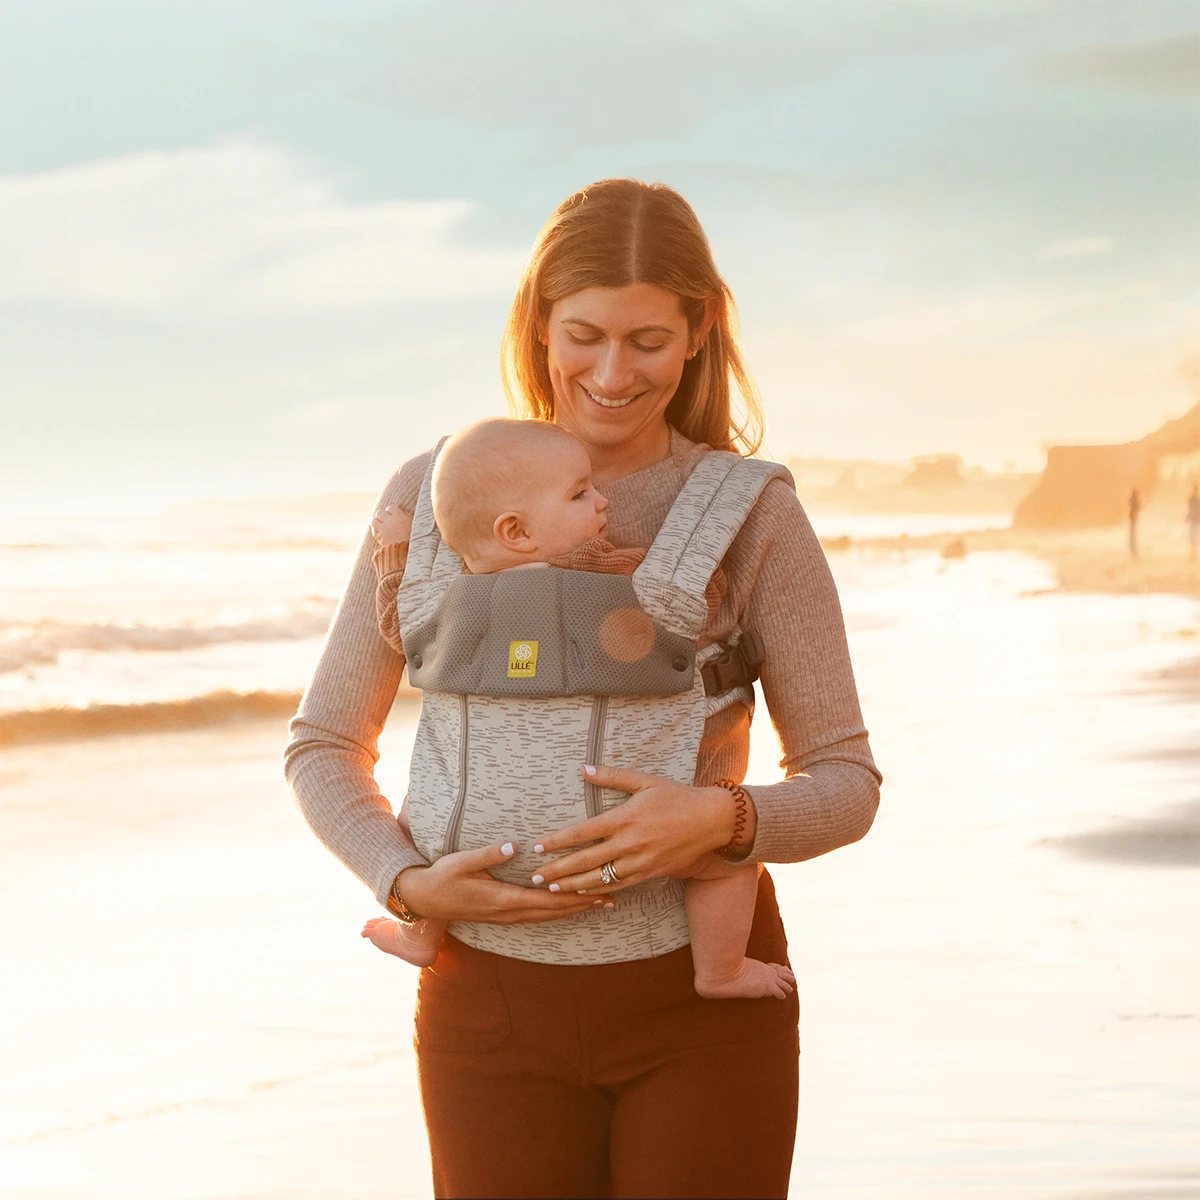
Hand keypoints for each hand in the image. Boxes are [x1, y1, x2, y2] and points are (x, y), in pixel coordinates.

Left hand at [371, 504, 412, 546]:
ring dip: (377, 522)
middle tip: (386, 520)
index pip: (391, 507)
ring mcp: (383, 530)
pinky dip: (376, 531)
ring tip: (381, 525)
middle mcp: (390, 522)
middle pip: (380, 512)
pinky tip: (381, 533)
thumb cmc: (414, 538)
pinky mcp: (379, 538)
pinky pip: (373, 531)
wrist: (409, 552)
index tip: (394, 515)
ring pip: (373, 521)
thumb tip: (404, 513)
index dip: (392, 511)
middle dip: (382, 515)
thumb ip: (408, 516)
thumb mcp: (415, 525)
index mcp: (399, 516)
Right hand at [398, 840, 613, 924]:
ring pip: (548, 917)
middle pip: (554, 912)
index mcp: (504, 899)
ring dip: (574, 910)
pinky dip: (558, 913)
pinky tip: (568, 908)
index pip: (548, 900)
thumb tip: (514, 846)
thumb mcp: (463, 861)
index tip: (597, 891)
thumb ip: (489, 854)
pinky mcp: (504, 916)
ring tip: (598, 903)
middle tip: (611, 898)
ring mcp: (507, 917)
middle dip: (583, 904)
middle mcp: (510, 912)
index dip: (574, 897)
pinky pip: (538, 917)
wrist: (424, 900)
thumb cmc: (443, 876)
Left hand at [529, 764, 748, 894]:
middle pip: (586, 861)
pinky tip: (583, 894)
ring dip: (573, 886)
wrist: (711, 821)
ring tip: (551, 890)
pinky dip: (598, 891)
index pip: (583, 832)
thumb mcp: (645, 781)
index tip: (538, 847)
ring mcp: (640, 861)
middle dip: (557, 871)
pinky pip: (619, 886)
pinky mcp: (650, 873)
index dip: (558, 841)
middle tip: (535, 877)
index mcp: (625, 817)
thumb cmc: (676, 796)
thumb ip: (613, 776)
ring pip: (600, 879)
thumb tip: (584, 768)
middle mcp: (630, 843)